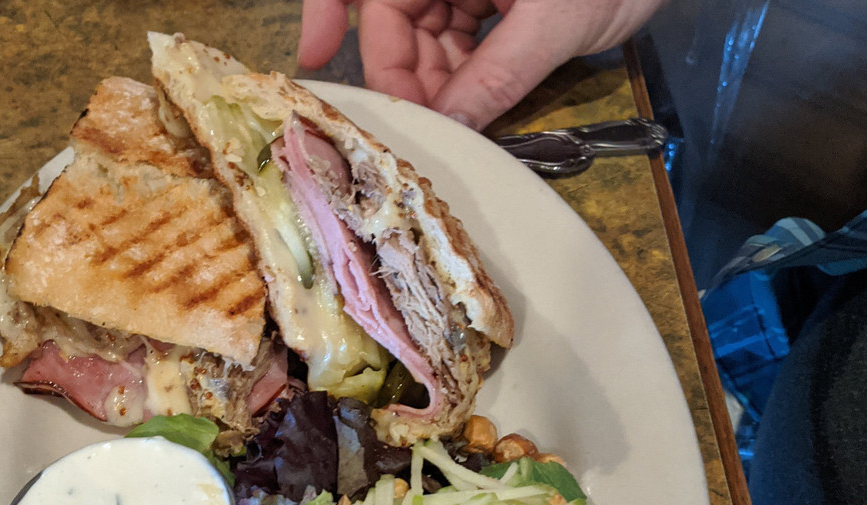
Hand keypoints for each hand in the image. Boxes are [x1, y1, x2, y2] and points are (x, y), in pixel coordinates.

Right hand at [298, 0, 665, 129]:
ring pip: (426, 36)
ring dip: (438, 85)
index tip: (311, 59)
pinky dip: (464, 77)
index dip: (326, 9)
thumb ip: (497, 76)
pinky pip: (458, 41)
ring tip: (456, 126)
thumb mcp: (555, 22)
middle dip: (406, 75)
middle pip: (395, 19)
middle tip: (419, 130)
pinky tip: (473, 108)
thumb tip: (449, 129)